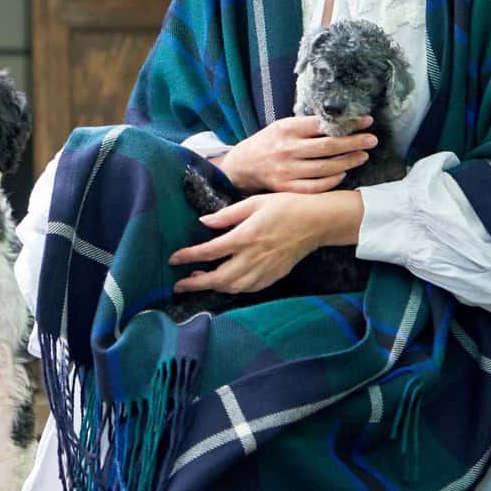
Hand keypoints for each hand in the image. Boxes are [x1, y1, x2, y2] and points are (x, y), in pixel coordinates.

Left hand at [169, 191, 363, 295]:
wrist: (318, 221)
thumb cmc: (286, 206)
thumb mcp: (254, 202)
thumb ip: (227, 214)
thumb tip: (204, 222)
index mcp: (246, 236)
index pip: (210, 251)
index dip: (188, 257)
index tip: (173, 259)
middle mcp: (253, 257)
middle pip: (218, 278)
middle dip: (196, 283)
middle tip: (179, 284)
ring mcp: (265, 269)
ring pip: (233, 287)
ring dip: (213, 287)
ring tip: (199, 280)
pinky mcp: (274, 276)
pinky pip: (249, 289)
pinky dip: (233, 289)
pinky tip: (226, 283)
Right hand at [214, 115, 377, 193]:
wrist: (242, 167)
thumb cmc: (267, 143)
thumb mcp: (282, 126)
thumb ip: (305, 126)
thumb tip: (339, 122)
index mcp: (286, 129)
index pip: (323, 124)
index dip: (347, 123)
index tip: (366, 121)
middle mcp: (287, 150)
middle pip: (328, 147)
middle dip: (354, 142)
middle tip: (372, 139)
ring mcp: (287, 171)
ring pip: (326, 168)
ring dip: (348, 161)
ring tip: (363, 155)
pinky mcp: (287, 188)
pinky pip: (317, 186)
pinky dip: (333, 180)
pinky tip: (343, 173)